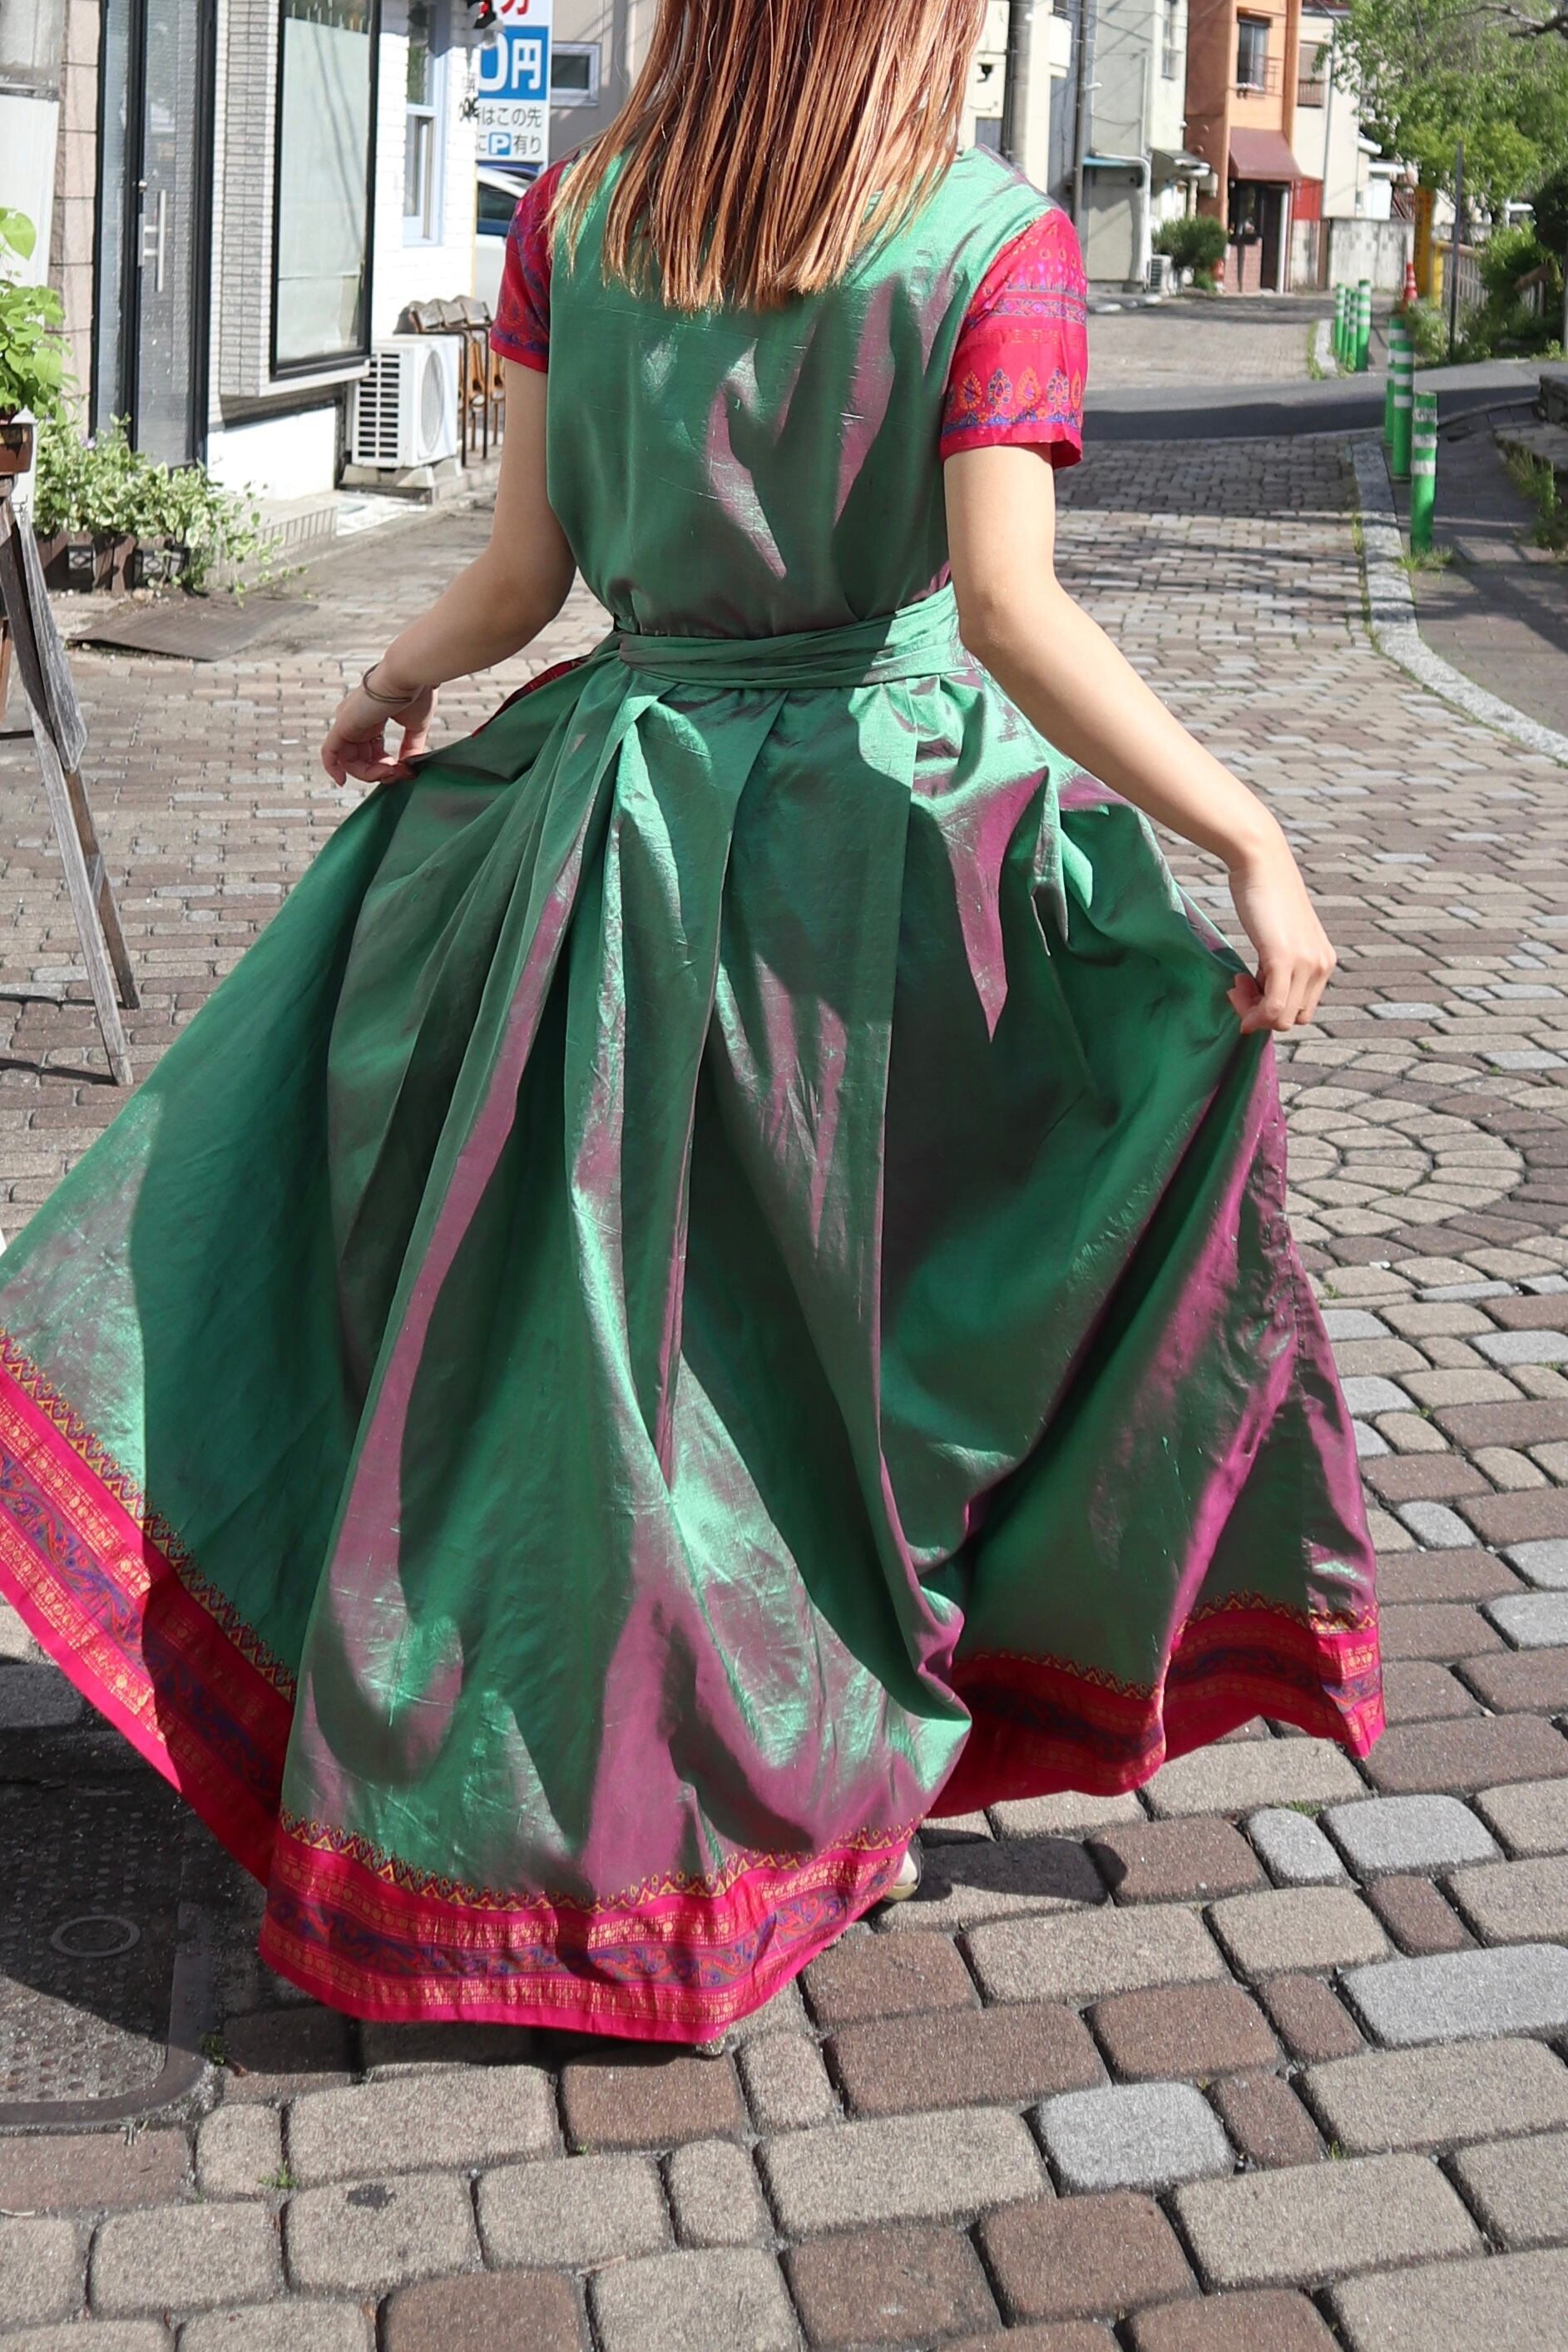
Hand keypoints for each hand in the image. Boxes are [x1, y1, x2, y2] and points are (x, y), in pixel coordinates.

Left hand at [320, 676, 436, 786]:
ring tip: (390, 772)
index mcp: (372, 717)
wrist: (409, 674)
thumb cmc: (415, 692)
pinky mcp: (342, 724)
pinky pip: (329, 753)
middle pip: (360, 759)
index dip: (388, 767)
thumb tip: (409, 769)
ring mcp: (347, 721)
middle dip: (380, 773)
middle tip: (400, 773)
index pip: (372, 752)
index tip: (407, 769)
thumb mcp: (416, 727)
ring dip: (369, 774)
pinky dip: (333, 768)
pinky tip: (341, 781)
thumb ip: (411, 748)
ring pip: (348, 761)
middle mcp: (356, 720)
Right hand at [1224, 835, 1336, 1033]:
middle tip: (1238, 988)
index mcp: (1325, 961)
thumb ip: (1280, 964)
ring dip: (1252, 1012)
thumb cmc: (1265, 894)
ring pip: (1282, 1019)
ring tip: (1236, 984)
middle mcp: (1322, 965)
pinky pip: (1273, 1008)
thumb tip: (1262, 995)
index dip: (1273, 1009)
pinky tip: (1235, 988)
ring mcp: (1307, 963)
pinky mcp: (1285, 958)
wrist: (1261, 861)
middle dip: (1262, 1014)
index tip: (1247, 986)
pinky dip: (1252, 1012)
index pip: (1303, 1009)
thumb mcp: (1280, 936)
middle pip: (1294, 1018)